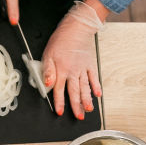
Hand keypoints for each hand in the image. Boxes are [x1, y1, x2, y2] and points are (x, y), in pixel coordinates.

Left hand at [42, 0, 105, 118]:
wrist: (77, 28)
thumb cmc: (60, 40)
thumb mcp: (48, 55)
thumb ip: (47, 71)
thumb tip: (47, 84)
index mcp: (61, 71)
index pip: (59, 90)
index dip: (59, 102)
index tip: (60, 111)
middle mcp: (73, 72)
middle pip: (74, 92)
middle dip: (76, 106)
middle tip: (79, 117)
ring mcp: (83, 69)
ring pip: (85, 87)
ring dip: (87, 100)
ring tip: (89, 109)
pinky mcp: (90, 64)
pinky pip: (94, 77)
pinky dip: (96, 86)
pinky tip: (98, 95)